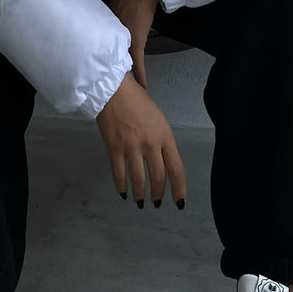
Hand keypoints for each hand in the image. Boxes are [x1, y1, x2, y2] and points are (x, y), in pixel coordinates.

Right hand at [95, 72, 186, 207]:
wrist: (113, 89)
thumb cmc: (136, 99)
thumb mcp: (157, 118)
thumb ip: (161, 139)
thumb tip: (161, 159)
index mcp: (164, 135)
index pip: (176, 168)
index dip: (179, 189)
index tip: (179, 201)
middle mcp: (151, 143)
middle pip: (159, 177)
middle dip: (159, 194)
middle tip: (158, 202)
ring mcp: (132, 147)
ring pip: (139, 179)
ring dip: (141, 194)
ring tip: (141, 202)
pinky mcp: (114, 148)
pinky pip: (119, 173)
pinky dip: (122, 186)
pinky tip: (123, 192)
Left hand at [106, 0, 158, 90]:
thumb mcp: (114, 9)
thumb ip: (110, 21)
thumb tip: (108, 28)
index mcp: (104, 31)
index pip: (101, 53)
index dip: (100, 67)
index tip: (96, 77)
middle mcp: (111, 37)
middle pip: (109, 62)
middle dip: (108, 77)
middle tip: (108, 93)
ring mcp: (124, 41)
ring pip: (123, 66)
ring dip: (126, 80)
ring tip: (124, 94)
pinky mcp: (137, 43)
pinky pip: (138, 65)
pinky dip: (140, 77)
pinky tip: (142, 87)